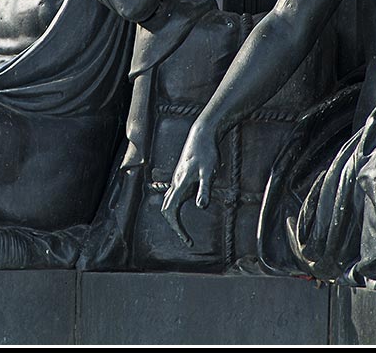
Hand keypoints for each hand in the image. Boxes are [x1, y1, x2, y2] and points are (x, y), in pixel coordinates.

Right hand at [161, 125, 218, 246]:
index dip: (177, 228)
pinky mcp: (183, 175)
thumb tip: (201, 207)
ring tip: (186, 230)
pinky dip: (178, 206)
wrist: (202, 134)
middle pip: (166, 209)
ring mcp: (178, 179)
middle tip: (187, 239)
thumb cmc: (207, 152)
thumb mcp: (209, 172)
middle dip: (174, 226)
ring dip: (175, 217)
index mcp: (180, 184)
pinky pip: (175, 194)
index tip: (188, 241)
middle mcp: (176, 183)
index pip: (170, 211)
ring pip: (169, 201)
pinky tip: (190, 205)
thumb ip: (205, 189)